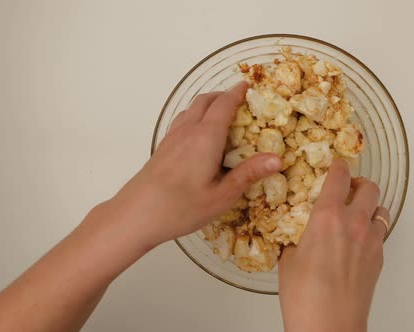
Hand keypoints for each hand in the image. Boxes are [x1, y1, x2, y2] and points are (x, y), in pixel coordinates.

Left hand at [109, 82, 281, 246]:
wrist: (135, 215)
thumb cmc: (181, 207)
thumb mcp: (222, 196)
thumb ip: (248, 174)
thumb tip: (278, 159)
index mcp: (206, 137)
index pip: (224, 104)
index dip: (237, 93)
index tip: (249, 85)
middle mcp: (188, 131)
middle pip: (205, 101)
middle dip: (223, 95)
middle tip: (239, 100)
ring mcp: (171, 138)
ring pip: (190, 109)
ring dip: (207, 104)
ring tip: (221, 114)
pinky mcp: (162, 148)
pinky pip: (181, 121)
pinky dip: (195, 116)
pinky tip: (198, 135)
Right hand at [278, 160, 389, 331]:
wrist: (328, 326)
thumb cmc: (305, 297)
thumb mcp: (289, 259)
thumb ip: (297, 237)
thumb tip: (298, 234)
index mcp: (327, 216)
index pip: (339, 176)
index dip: (338, 166)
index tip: (336, 165)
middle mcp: (354, 222)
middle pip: (369, 186)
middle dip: (358, 182)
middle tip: (347, 187)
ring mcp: (371, 240)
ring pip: (381, 209)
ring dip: (369, 206)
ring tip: (356, 214)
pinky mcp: (379, 258)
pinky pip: (380, 233)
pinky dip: (371, 230)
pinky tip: (357, 241)